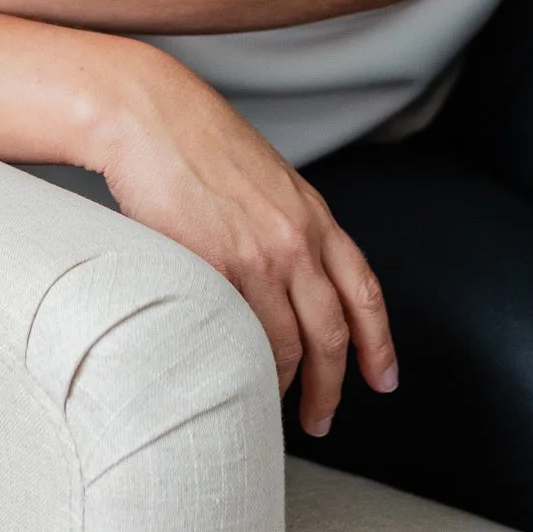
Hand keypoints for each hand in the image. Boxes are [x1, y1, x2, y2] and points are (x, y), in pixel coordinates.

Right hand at [92, 48, 397, 437]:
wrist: (149, 113)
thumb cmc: (195, 138)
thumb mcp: (264, 176)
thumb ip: (285, 221)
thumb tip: (291, 271)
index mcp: (311, 213)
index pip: (363, 290)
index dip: (378, 342)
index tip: (383, 378)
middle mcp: (295, 238)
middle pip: (331, 333)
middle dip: (331, 386)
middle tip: (321, 418)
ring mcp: (257, 255)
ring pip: (287, 345)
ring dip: (284, 387)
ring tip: (272, 408)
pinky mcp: (215, 267)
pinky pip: (239, 336)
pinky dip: (242, 366)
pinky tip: (235, 377)